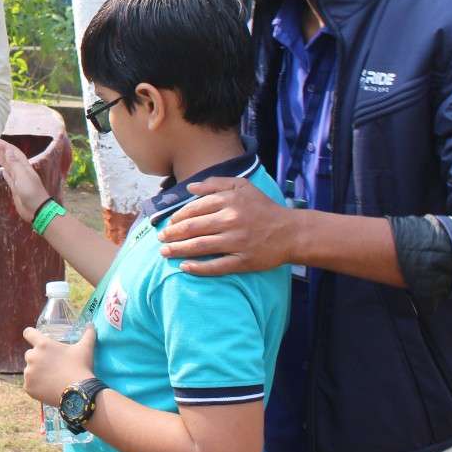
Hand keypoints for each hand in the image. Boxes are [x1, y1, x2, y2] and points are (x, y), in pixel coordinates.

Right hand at [0, 139, 49, 221]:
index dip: (5, 146)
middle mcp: (22, 172)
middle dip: (3, 151)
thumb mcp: (22, 176)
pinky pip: (10, 178)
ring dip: (3, 160)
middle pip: (11, 158)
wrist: (37, 210)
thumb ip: (14, 163)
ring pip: (10, 167)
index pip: (14, 153)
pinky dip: (6, 172)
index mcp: (25, 167)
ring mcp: (19, 180)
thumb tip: (8, 150)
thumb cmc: (31, 192)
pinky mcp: (16, 189)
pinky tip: (3, 170)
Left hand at [22, 324, 94, 405]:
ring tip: (52, 378)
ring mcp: (29, 373)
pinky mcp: (28, 387)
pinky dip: (36, 386)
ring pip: (29, 370)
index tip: (35, 339)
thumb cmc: (81, 367)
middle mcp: (32, 357)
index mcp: (43, 345)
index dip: (32, 335)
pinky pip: (29, 385)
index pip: (28, 333)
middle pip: (30, 354)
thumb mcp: (85, 348)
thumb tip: (92, 324)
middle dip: (38, 358)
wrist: (79, 393)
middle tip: (52, 365)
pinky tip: (48, 388)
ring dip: (37, 372)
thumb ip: (88, 334)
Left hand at [157, 176, 297, 275]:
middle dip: (172, 234)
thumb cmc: (263, 208)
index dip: (177, 217)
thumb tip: (190, 187)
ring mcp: (236, 242)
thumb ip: (215, 183)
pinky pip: (216, 266)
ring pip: (200, 247)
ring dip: (178, 250)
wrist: (291, 232)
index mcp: (229, 201)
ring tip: (165, 252)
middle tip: (160, 239)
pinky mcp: (243, 261)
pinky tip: (184, 267)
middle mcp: (231, 220)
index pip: (194, 209)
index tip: (169, 223)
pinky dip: (198, 268)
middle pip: (193, 228)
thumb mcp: (242, 187)